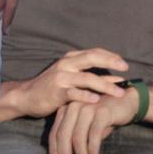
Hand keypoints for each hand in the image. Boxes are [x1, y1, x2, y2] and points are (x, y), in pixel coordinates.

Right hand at [12, 48, 127, 119]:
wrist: (26, 96)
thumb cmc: (51, 88)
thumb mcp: (71, 78)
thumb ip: (93, 77)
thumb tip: (118, 78)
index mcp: (69, 59)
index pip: (94, 52)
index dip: (110, 56)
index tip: (124, 63)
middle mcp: (66, 65)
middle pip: (91, 58)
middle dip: (110, 62)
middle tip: (126, 68)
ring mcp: (61, 78)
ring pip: (87, 78)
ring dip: (105, 85)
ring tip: (119, 92)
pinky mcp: (56, 92)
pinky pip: (74, 93)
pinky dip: (86, 96)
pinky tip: (97, 101)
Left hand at [47, 88, 135, 153]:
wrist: (126, 101)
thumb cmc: (103, 117)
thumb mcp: (86, 127)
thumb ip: (76, 138)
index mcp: (65, 110)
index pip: (55, 132)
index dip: (54, 150)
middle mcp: (73, 107)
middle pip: (63, 135)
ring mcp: (87, 108)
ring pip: (78, 136)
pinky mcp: (101, 112)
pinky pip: (94, 134)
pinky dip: (93, 149)